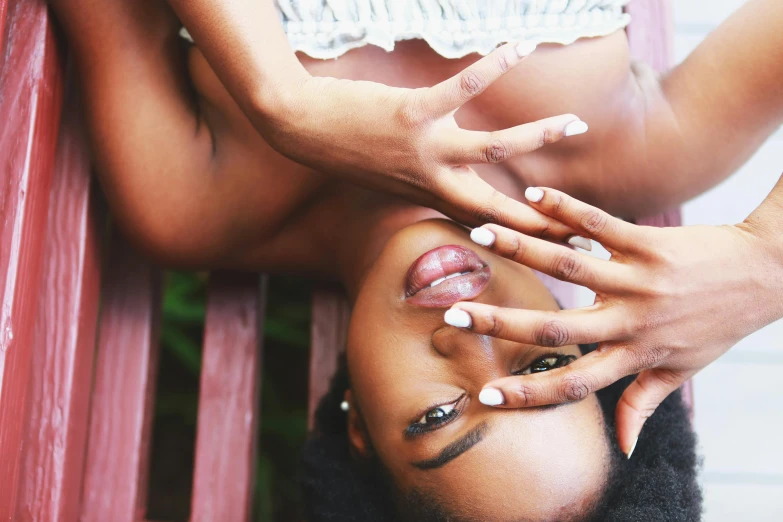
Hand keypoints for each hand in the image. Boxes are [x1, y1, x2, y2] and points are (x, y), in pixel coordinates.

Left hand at [259, 43, 588, 240]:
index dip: (523, 234)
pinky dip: (493, 66)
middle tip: (584, 217)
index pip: (486, 221)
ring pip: (492, 150)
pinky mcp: (412, 114)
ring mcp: (424, 149)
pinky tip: (518, 45)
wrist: (301, 130)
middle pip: (498, 202)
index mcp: (429, 196)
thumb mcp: (394, 176)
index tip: (557, 244)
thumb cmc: (348, 151)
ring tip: (573, 123)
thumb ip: (430, 182)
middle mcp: (432, 181)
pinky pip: (461, 89)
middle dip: (541, 211)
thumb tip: (459, 181)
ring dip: (536, 136)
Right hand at [447, 187, 782, 455]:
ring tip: (480, 234)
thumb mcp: (682, 369)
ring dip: (521, 250)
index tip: (486, 396)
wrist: (768, 273)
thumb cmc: (719, 324)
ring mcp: (639, 280)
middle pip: (556, 328)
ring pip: (570, 267)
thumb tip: (623, 446)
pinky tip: (533, 194)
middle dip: (499, 323)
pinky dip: (564, 209)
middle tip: (453, 315)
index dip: (529, 393)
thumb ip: (643, 402)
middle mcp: (632, 322)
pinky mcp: (650, 242)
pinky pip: (600, 225)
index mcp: (635, 355)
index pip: (574, 383)